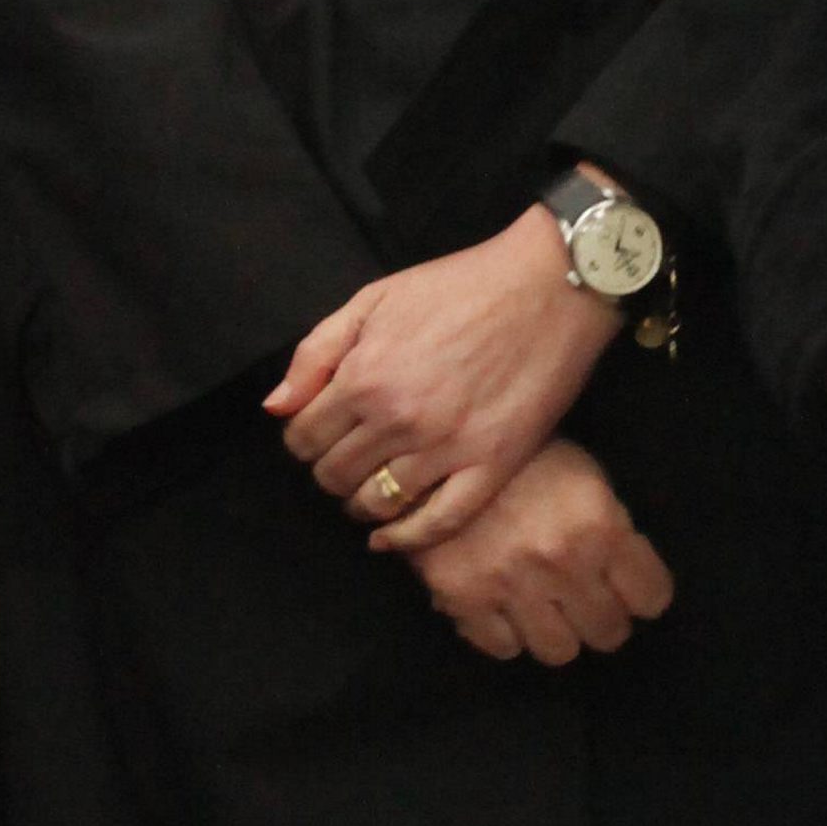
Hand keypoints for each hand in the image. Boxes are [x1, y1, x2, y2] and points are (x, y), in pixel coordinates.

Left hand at [269, 208, 618, 552]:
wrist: (549, 286)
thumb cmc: (461, 286)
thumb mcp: (373, 299)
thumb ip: (316, 354)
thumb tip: (277, 408)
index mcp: (363, 377)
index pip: (302, 438)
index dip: (304, 440)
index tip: (321, 436)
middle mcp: (397, 419)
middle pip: (333, 476)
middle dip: (331, 471)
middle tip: (349, 459)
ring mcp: (446, 448)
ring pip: (377, 504)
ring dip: (362, 504)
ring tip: (371, 490)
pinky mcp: (492, 465)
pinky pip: (438, 523)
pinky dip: (406, 538)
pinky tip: (390, 539)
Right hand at [416, 438, 674, 664]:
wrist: (442, 445)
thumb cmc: (525, 457)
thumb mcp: (586, 478)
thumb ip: (612, 530)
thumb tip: (627, 579)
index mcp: (601, 526)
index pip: (651, 598)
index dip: (642, 593)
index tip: (629, 587)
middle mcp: (561, 561)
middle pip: (609, 632)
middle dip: (603, 617)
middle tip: (587, 600)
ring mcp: (511, 583)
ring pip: (559, 652)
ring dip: (558, 632)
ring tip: (546, 608)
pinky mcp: (463, 597)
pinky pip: (503, 648)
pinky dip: (507, 633)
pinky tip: (505, 607)